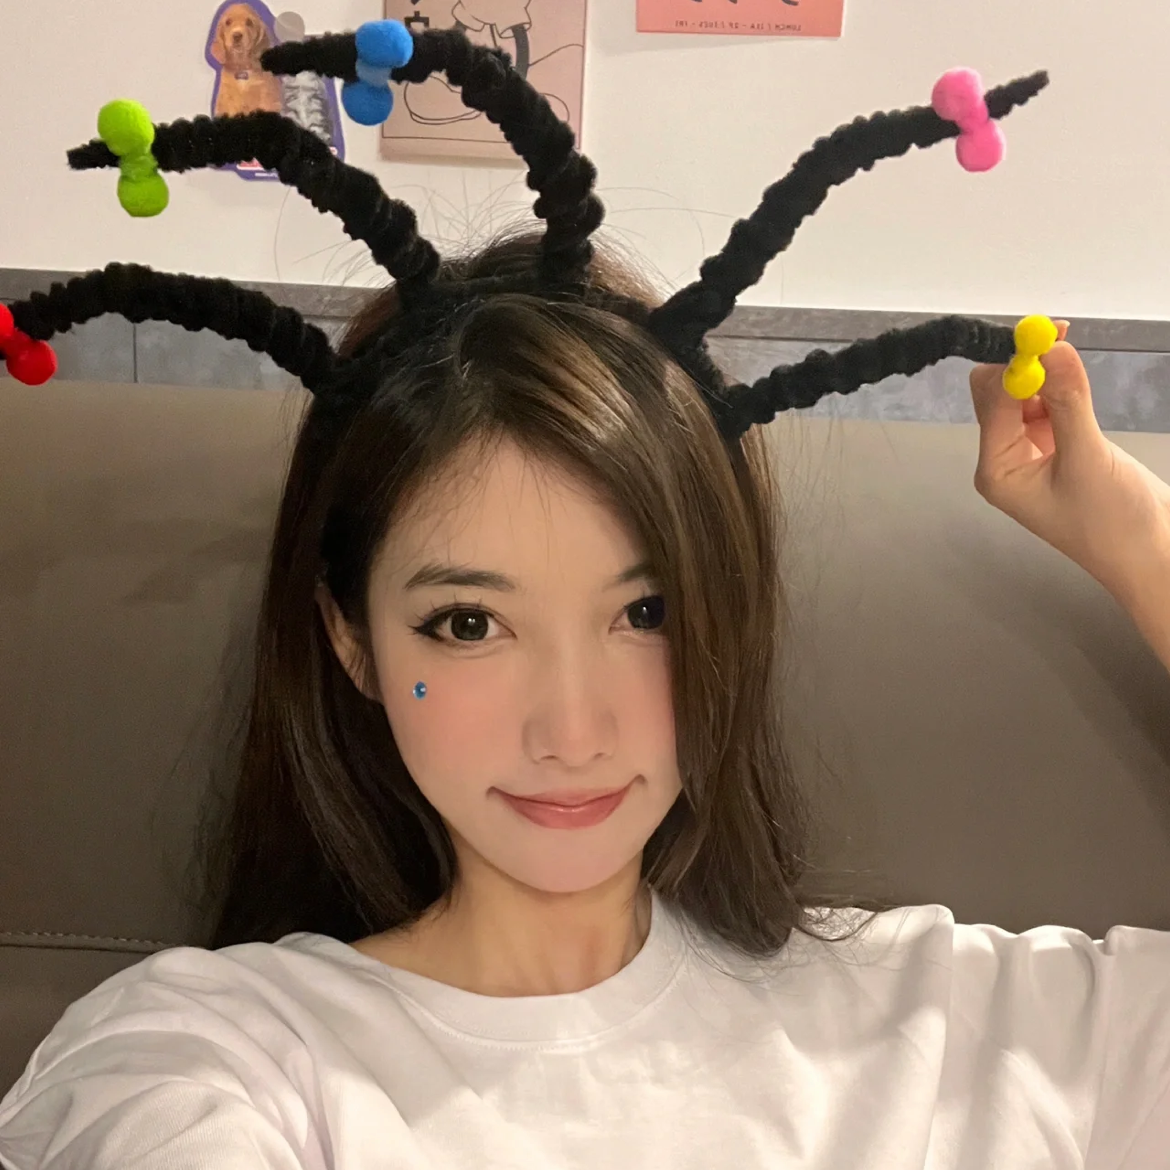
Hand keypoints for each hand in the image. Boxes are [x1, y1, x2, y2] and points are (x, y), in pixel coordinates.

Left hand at [969, 323, 1169, 623]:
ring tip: (1071, 350)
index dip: (1013, 364)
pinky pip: (1046, 405)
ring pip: (1023, 395)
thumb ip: (1067, 402)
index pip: (990, 400)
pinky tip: (1076, 377)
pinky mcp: (1055, 448)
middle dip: (1024, 363)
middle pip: (998, 394)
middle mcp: (1004, 460)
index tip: (1046, 333)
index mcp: (997, 470)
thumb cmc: (1114, 523)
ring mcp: (1029, 453)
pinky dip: (1059, 387)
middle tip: (1061, 331)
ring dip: (1044, 373)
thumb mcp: (1089, 458)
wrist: (1150, 557)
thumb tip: (1050, 349)